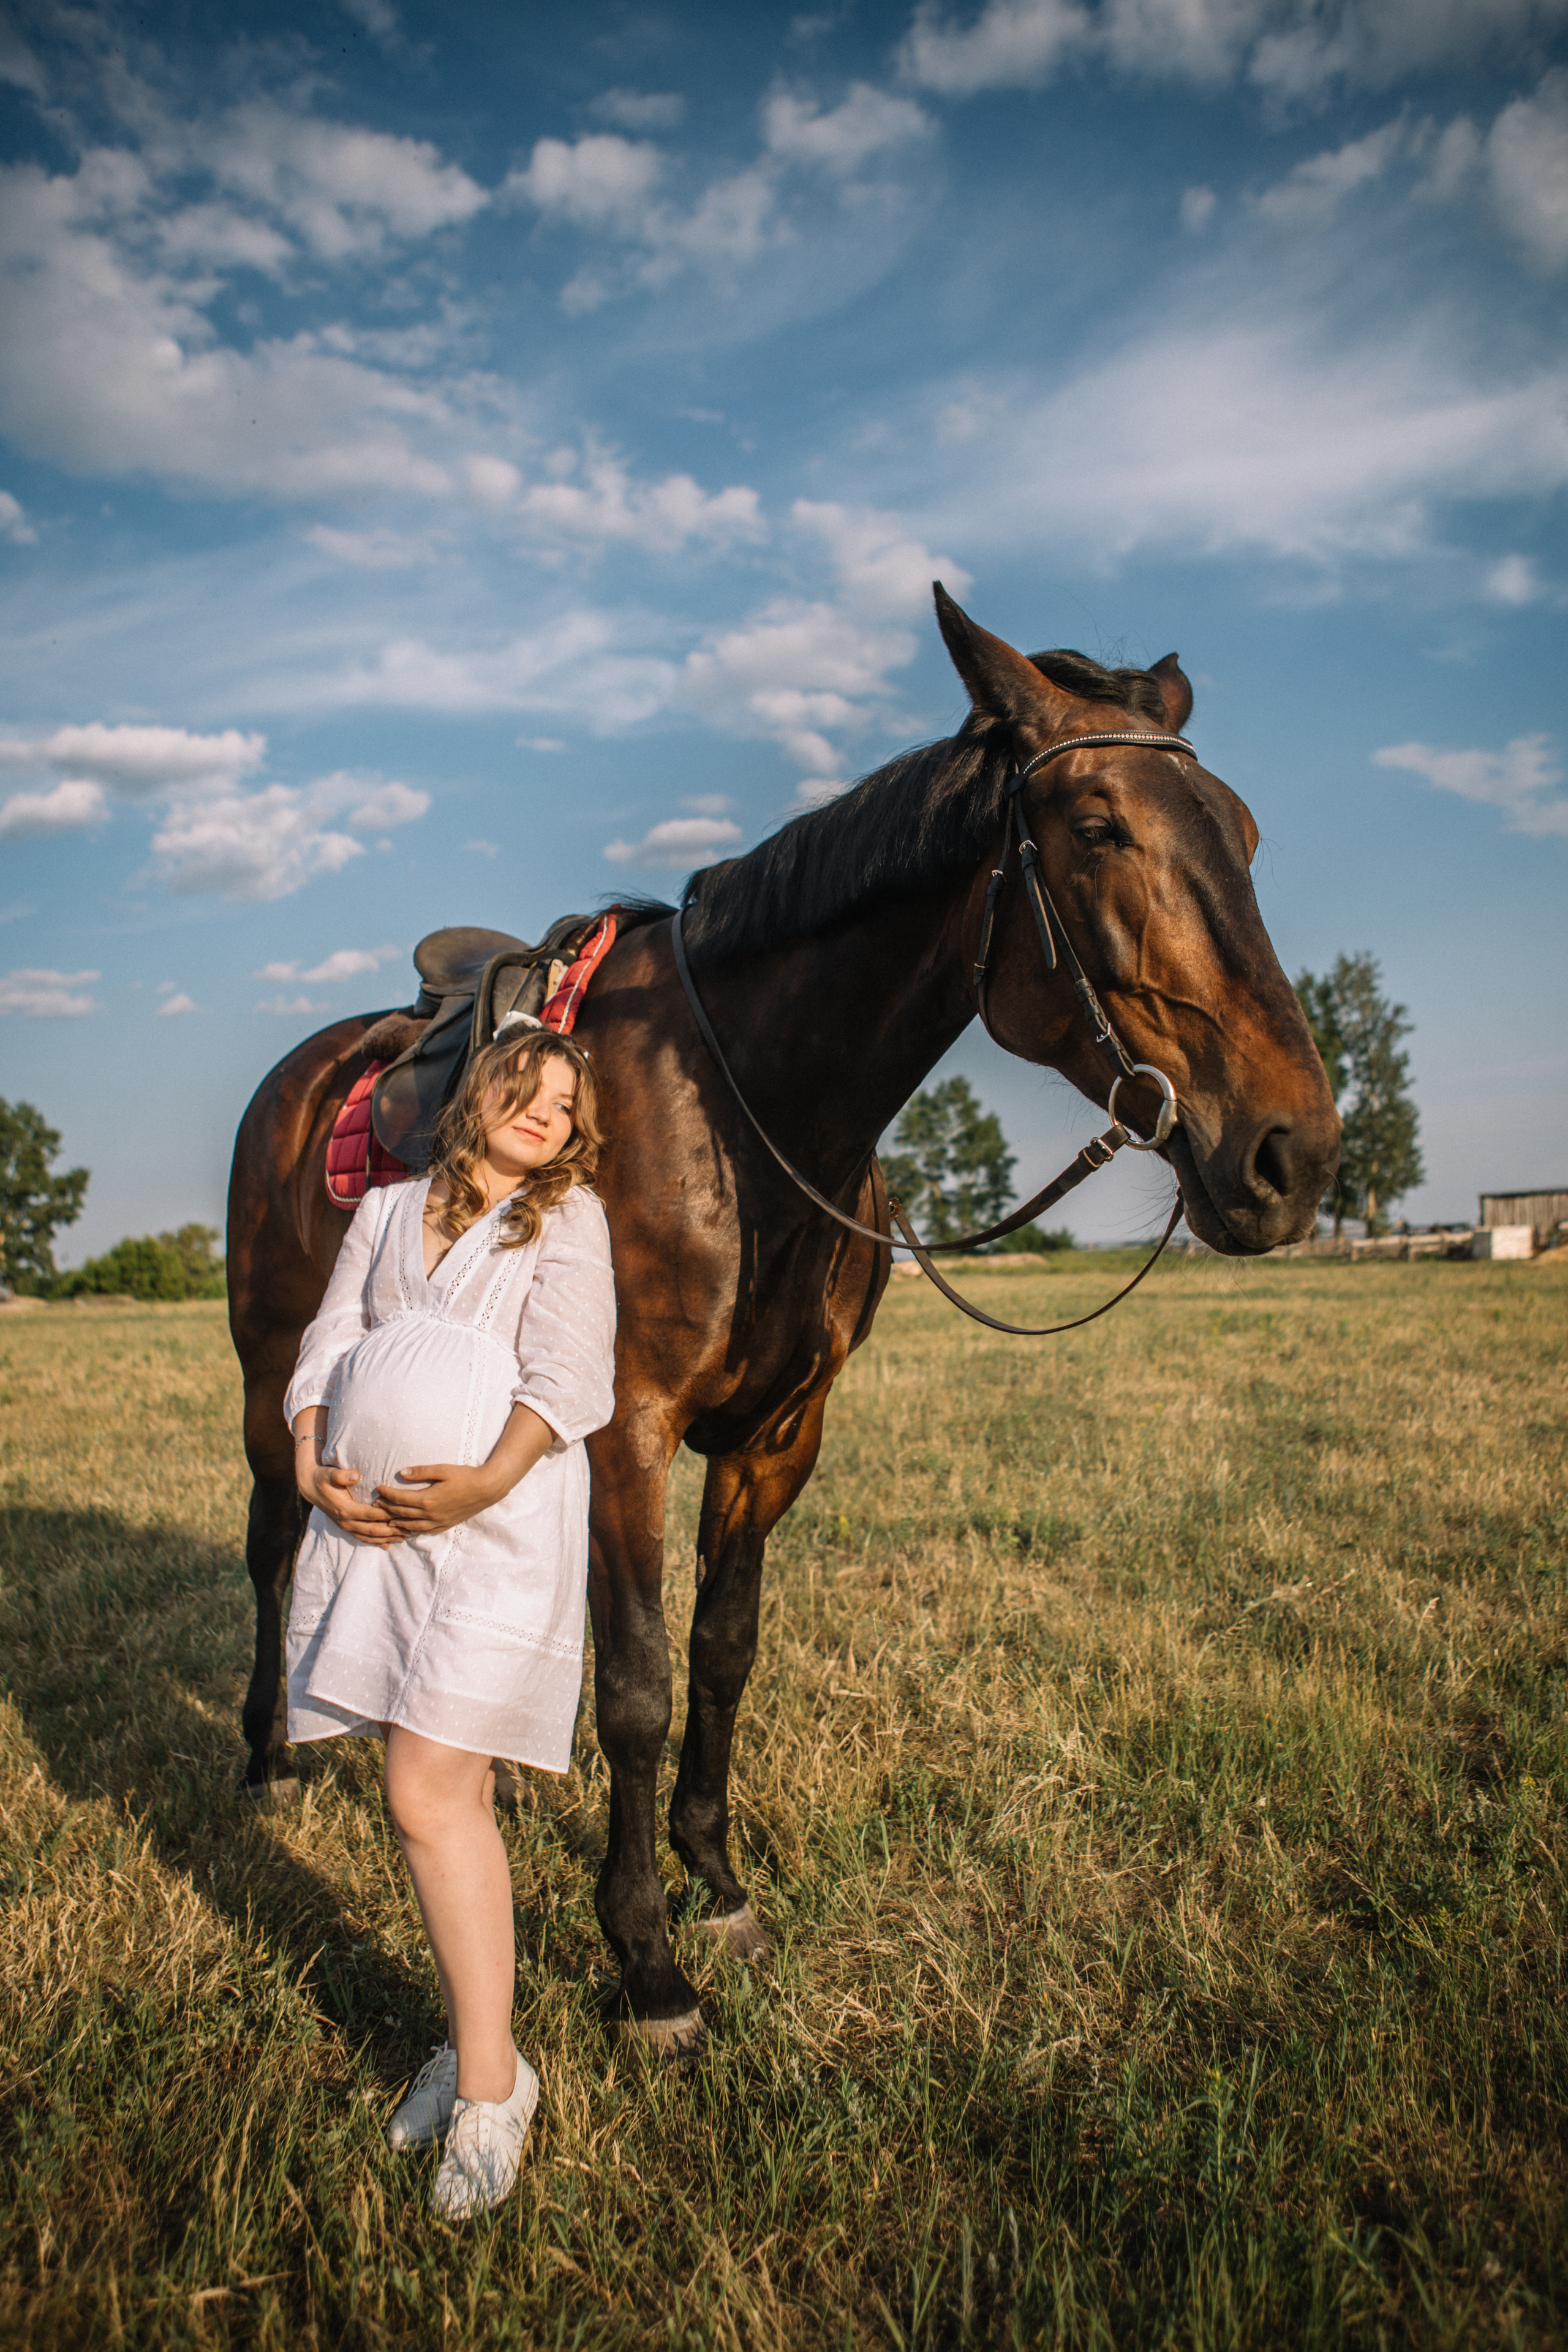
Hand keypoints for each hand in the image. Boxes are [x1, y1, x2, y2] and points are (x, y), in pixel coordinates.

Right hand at [302, 1460, 398, 1547]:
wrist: (311, 1488)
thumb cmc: (323, 1478)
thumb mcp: (330, 1474)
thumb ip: (341, 1475)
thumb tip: (355, 1476)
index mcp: (346, 1509)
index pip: (372, 1514)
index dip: (388, 1514)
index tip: (404, 1513)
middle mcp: (347, 1521)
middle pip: (374, 1530)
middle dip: (392, 1530)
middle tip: (410, 1529)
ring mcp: (346, 1527)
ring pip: (370, 1537)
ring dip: (387, 1538)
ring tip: (404, 1537)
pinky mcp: (347, 1528)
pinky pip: (363, 1538)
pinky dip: (376, 1543)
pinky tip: (388, 1545)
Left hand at [375, 1462, 498, 1537]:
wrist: (487, 1489)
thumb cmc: (465, 1476)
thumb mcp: (442, 1470)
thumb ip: (421, 1472)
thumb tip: (401, 1473)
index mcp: (427, 1499)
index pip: (400, 1498)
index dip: (387, 1494)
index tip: (378, 1488)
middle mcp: (430, 1514)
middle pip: (402, 1512)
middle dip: (387, 1508)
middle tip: (376, 1504)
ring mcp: (438, 1522)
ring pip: (411, 1526)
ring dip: (397, 1522)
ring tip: (387, 1520)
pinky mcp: (446, 1525)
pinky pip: (425, 1531)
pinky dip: (413, 1531)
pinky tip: (408, 1529)